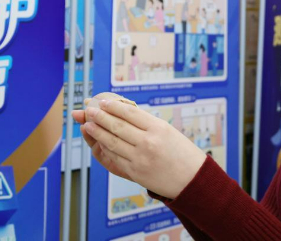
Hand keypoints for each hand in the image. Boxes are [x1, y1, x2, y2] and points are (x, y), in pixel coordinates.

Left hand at [72, 99, 206, 198]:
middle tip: (89, 109)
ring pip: (112, 142)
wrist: (192, 179)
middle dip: (100, 116)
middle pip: (118, 126)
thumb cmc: (182, 153)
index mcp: (159, 128)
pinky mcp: (135, 172)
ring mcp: (140, 158)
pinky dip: (105, 148)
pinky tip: (99, 142)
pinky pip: (115, 157)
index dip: (114, 106)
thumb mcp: (169, 132)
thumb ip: (147, 125)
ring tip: (88, 124)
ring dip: (97, 132)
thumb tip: (123, 114)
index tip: (103, 101)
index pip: (130, 113)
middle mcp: (148, 142)